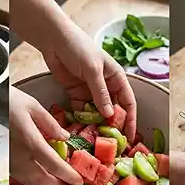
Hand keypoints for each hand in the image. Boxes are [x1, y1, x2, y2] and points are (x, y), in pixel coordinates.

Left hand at [9, 0, 136, 140]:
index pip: (127, 102)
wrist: (53, 39)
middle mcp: (105, 85)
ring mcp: (89, 90)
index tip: (131, 137)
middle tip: (111, 144)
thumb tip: (109, 114)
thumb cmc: (78, 48)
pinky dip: (80, 119)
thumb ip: (100, 92)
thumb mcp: (93, 70)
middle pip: (112, 110)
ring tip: (94, 141)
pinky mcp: (75, 92)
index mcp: (116, 77)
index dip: (130, 120)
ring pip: (96, 112)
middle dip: (112, 126)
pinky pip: (80, 109)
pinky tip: (79, 130)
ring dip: (95, 125)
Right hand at [9, 86, 80, 184]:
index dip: (67, 175)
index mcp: (30, 141)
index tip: (79, 182)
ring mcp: (9, 160)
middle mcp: (19, 156)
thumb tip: (64, 138)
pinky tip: (39, 178)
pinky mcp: (2, 160)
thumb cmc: (7, 101)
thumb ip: (50, 124)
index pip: (54, 165)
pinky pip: (20, 176)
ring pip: (29, 181)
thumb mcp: (33, 106)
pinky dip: (32, 181)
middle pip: (41, 179)